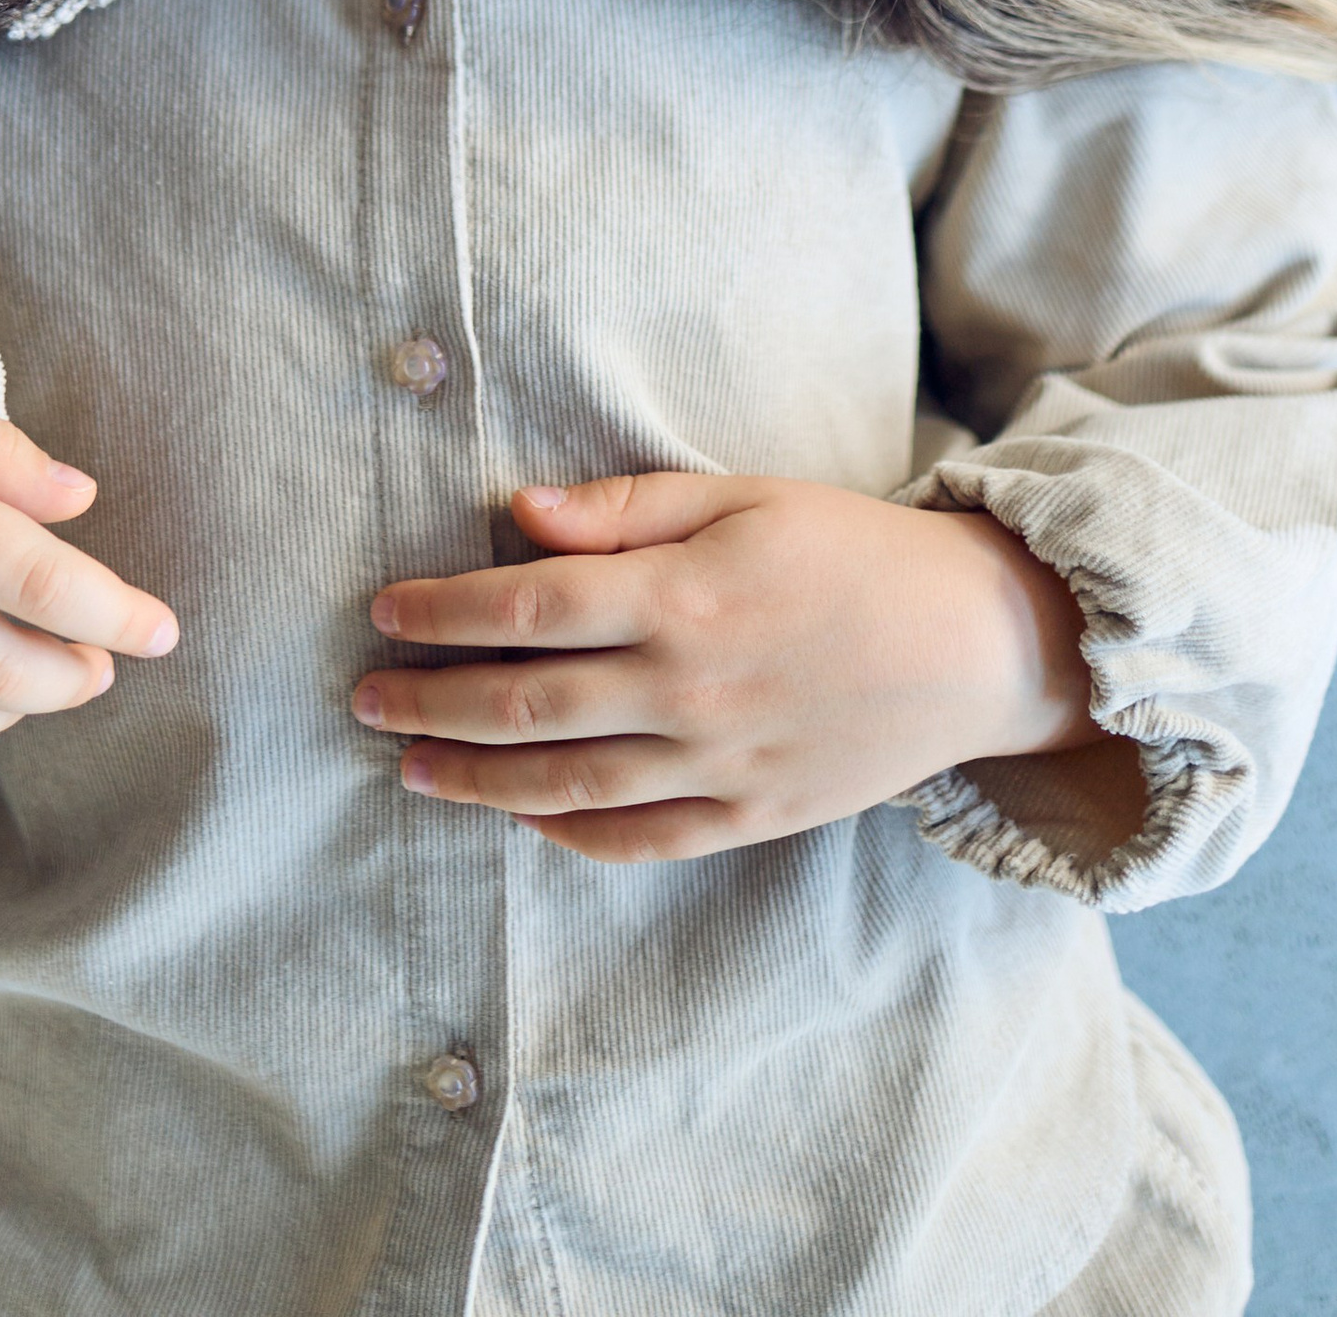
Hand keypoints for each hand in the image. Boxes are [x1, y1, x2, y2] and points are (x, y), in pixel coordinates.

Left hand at [351, 472, 1103, 862]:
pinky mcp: (748, 818)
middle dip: (431, 702)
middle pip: (527, 703)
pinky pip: (636, 840)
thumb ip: (626, 508)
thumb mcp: (744, 495)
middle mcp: (688, 690)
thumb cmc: (853, 549)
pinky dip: (565, 833)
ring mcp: (717, 766)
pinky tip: (516, 814)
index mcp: (683, 597)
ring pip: (564, 784)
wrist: (973, 643)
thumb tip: (518, 511)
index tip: (383, 611)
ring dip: (474, 778)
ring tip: (409, 766)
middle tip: (363, 698)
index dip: (444, 612)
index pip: (528, 606)